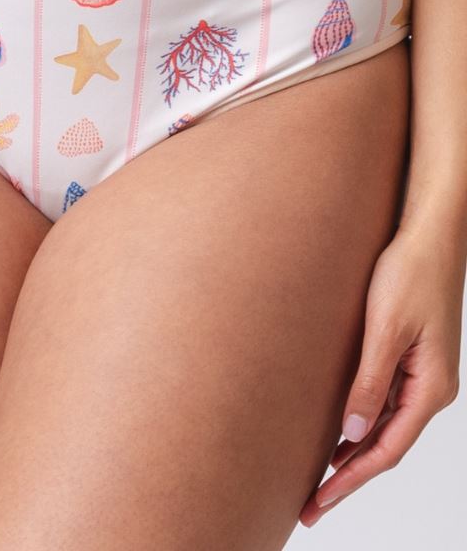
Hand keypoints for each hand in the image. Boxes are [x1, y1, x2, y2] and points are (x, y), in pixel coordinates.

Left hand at [299, 221, 464, 527]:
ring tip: (319, 480)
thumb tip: (353, 435)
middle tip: (310, 505)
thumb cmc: (409, 274)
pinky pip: (384, 402)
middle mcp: (430, 388)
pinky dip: (361, 424)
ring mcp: (422, 374)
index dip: (351, 480)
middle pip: (386, 447)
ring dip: (354, 454)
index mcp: (430, 389)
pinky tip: (339, 434)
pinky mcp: (410, 357)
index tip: (319, 502)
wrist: (429, 235)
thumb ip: (369, 383)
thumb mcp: (384, 330)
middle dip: (348, 478)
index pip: (386, 451)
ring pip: (385, 427)